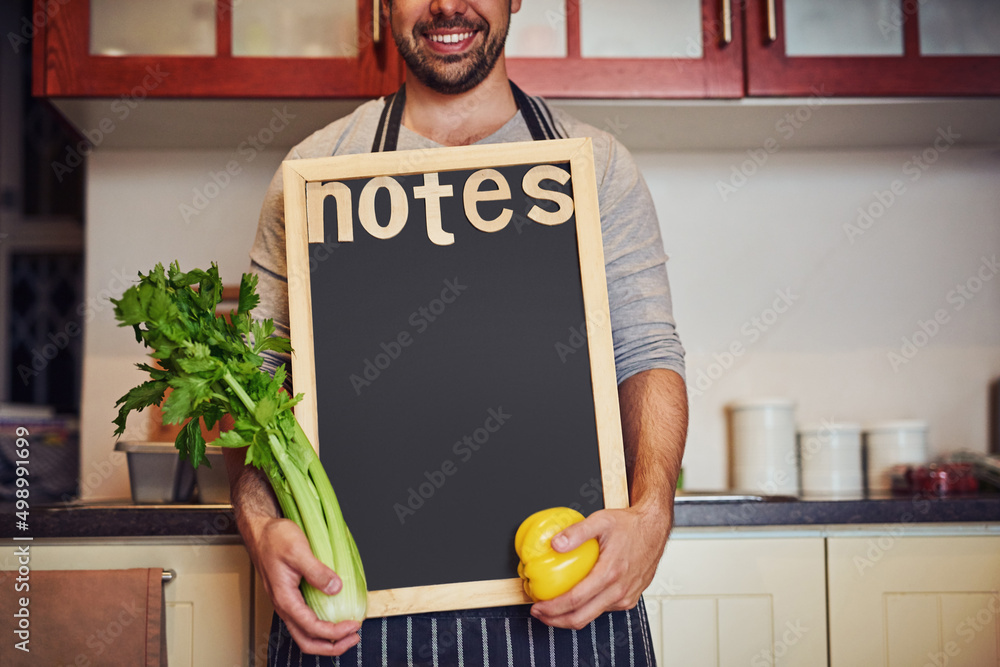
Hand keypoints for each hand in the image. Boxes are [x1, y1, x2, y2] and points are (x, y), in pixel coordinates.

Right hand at [248, 516, 361, 655]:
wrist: (261, 531)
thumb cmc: (275, 539)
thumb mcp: (298, 550)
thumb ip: (317, 571)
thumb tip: (336, 588)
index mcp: (285, 598)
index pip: (311, 627)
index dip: (334, 632)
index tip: (354, 625)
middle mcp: (285, 606)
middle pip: (306, 641)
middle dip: (332, 646)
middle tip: (353, 637)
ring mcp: (288, 603)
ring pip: (305, 634)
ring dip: (327, 639)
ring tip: (347, 633)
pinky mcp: (293, 597)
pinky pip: (306, 620)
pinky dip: (322, 626)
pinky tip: (335, 617)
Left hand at [528, 505, 670, 629]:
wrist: (654, 529)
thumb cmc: (629, 525)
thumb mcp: (601, 520)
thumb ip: (576, 532)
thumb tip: (555, 544)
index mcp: (611, 573)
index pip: (576, 600)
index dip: (553, 608)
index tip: (537, 606)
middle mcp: (619, 590)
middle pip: (581, 617)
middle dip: (555, 620)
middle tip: (539, 612)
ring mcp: (626, 597)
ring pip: (592, 616)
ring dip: (569, 616)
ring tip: (552, 607)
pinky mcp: (629, 599)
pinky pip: (603, 609)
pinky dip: (585, 609)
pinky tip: (574, 598)